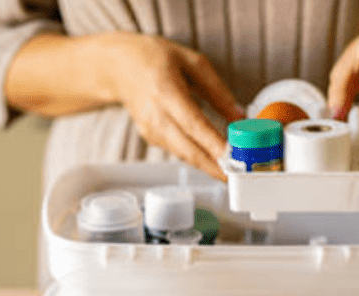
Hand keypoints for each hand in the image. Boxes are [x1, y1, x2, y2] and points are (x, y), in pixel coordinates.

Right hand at [89, 33, 243, 179]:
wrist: (118, 66)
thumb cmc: (155, 58)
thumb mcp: (192, 62)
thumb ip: (217, 90)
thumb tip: (239, 115)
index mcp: (165, 90)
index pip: (193, 123)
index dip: (213, 143)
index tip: (233, 156)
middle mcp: (155, 114)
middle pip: (188, 148)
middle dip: (214, 165)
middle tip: (239, 174)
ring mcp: (150, 130)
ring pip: (184, 154)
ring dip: (209, 164)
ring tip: (233, 169)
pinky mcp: (150, 138)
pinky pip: (178, 151)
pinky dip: (197, 156)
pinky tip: (214, 157)